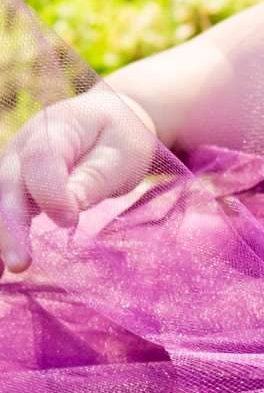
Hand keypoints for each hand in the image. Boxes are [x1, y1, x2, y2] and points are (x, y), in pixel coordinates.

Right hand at [0, 87, 158, 273]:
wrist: (107, 119)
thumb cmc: (119, 137)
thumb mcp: (122, 153)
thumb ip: (95, 178)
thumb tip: (71, 205)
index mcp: (54, 130)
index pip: (41, 160)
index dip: (49, 192)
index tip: (69, 221)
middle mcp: (22, 147)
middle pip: (8, 185)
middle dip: (11, 226)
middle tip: (20, 263)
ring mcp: (12, 166)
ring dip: (0, 237)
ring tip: (2, 273)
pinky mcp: (13, 186)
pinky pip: (1, 211)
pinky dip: (0, 238)